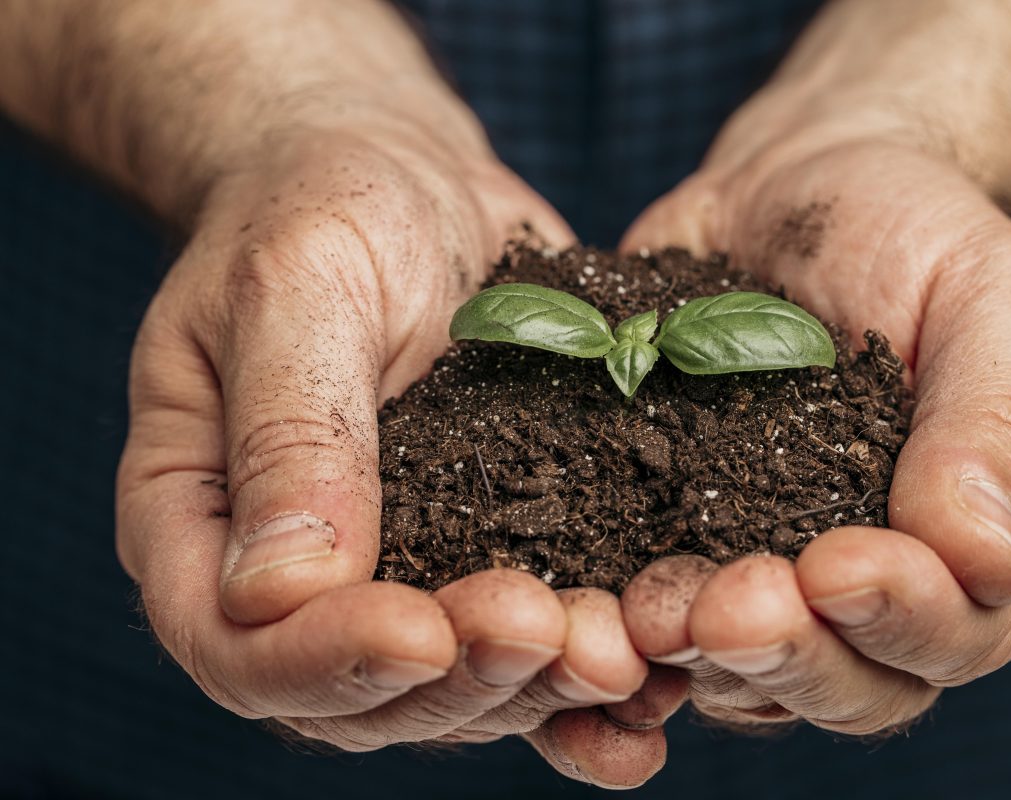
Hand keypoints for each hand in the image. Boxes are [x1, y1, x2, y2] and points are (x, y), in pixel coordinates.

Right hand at [114, 124, 668, 784]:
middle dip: (459, 681)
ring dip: (537, 690)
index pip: (236, 645)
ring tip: (618, 653)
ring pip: (455, 692)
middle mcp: (297, 572)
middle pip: (359, 697)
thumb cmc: (322, 206)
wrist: (406, 182)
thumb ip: (287, 430)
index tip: (423, 632)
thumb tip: (277, 595)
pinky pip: (530, 650)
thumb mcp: (294, 288)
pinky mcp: (491, 554)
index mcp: (204, 515)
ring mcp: (400, 574)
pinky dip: (589, 687)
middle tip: (547, 629)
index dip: (326, 663)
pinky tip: (652, 688)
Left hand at [617, 136, 1010, 731]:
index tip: (838, 567)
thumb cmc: (916, 232)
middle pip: (858, 688)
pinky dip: (627, 628)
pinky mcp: (690, 553)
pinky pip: (662, 622)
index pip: (969, 628)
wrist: (796, 189)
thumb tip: (987, 563)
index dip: (907, 619)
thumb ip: (994, 424)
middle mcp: (893, 590)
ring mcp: (785, 582)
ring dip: (700, 657)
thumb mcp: (991, 295)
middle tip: (729, 608)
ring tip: (647, 608)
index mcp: (993, 542)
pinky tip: (590, 597)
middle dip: (792, 659)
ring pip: (753, 677)